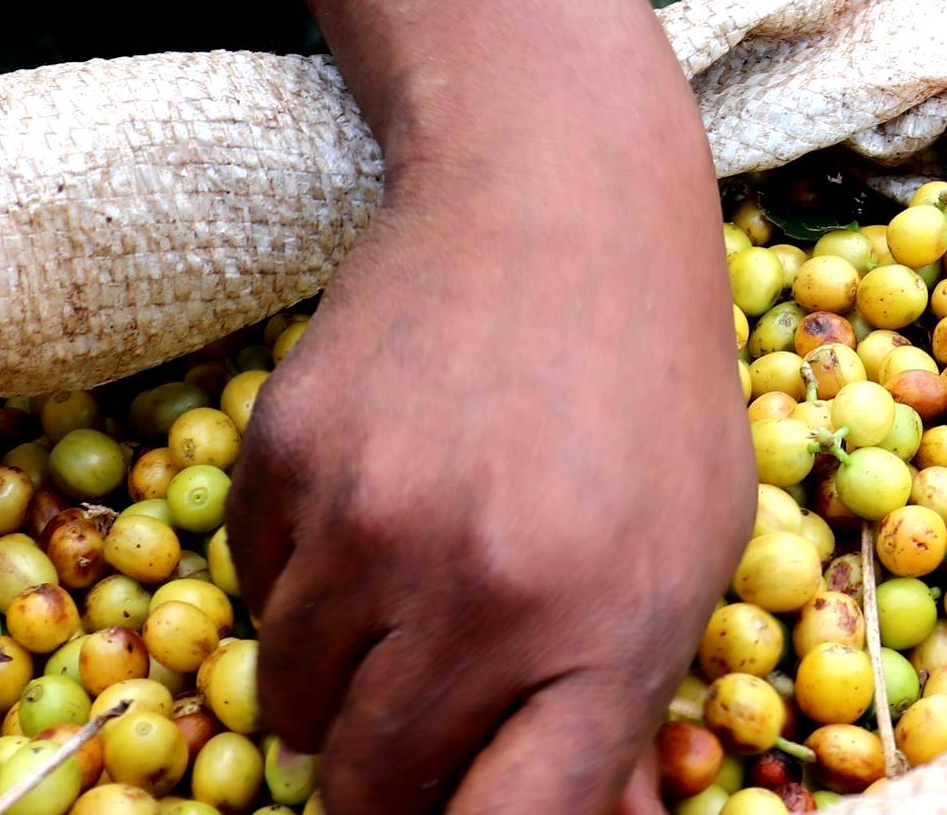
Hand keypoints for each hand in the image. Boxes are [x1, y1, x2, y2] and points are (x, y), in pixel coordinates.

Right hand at [231, 160, 750, 813]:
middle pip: (373, 790)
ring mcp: (369, 521)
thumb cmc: (649, 380)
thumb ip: (629, 702)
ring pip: (292, 705)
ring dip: (339, 684)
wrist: (557, 192)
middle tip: (424, 724)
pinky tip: (377, 495)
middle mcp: (482, 589)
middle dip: (390, 784)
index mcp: (609, 626)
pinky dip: (300, 581)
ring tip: (415, 584)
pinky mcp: (283, 455)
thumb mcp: (693, 543)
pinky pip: (253, 596)